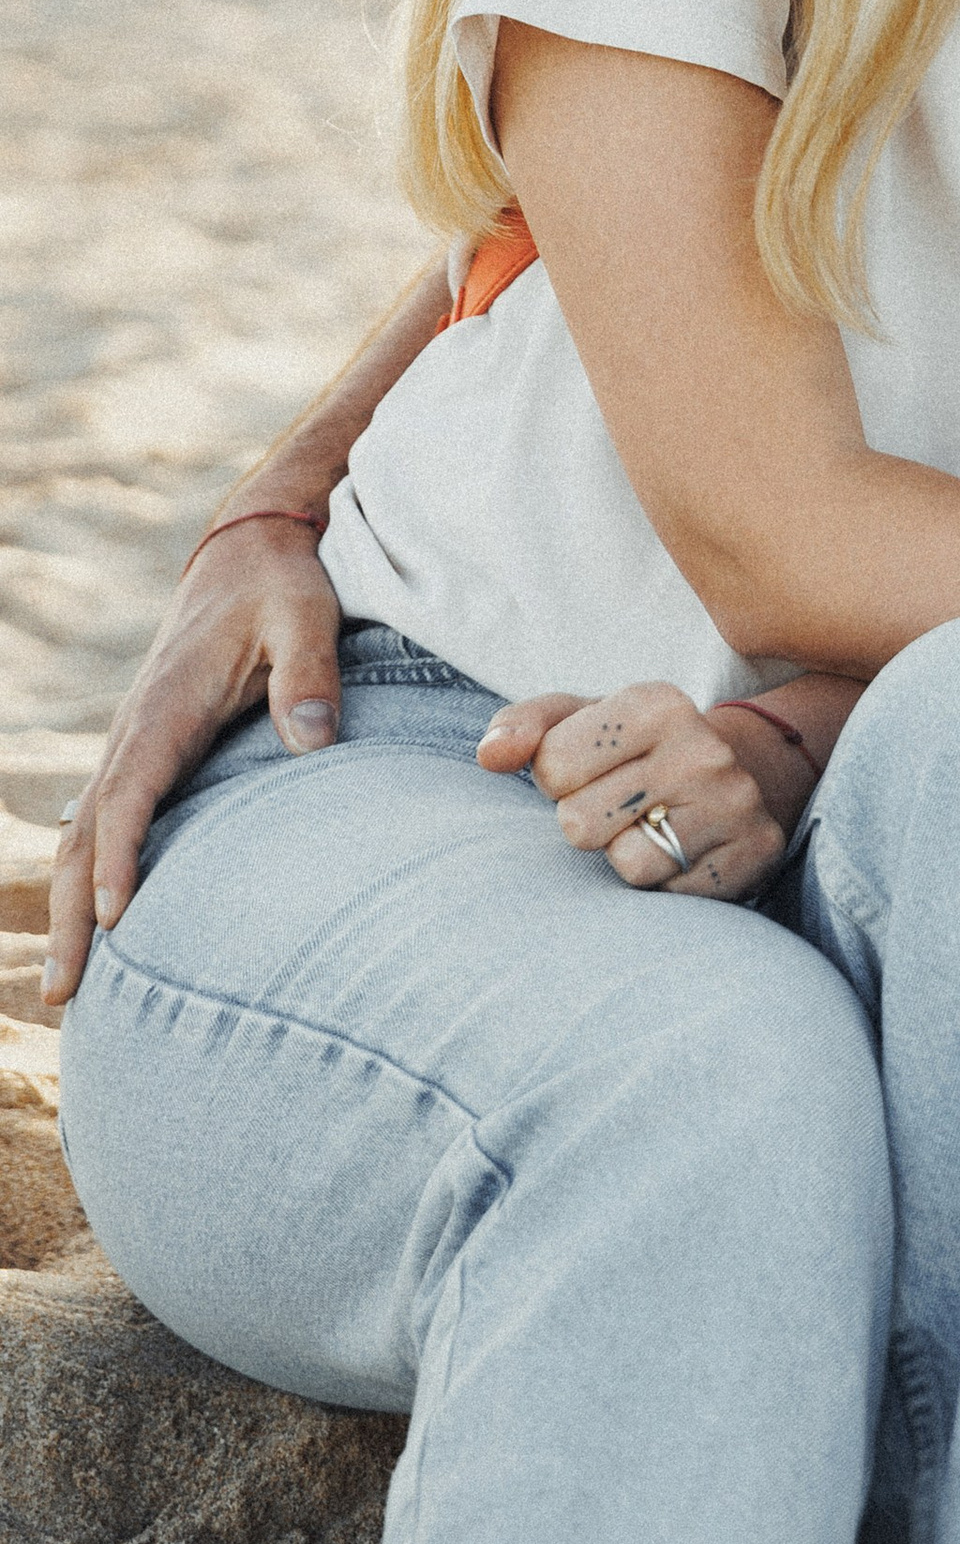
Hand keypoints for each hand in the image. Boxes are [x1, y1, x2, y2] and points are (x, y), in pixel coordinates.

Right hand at [47, 513, 345, 1008]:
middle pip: (86, 835)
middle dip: (72, 915)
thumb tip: (313, 737)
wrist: (252, 548)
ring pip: (84, 836)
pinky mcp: (149, 749)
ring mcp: (134, 743)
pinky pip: (103, 822)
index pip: (131, 794)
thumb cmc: (284, 585)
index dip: (122, 858)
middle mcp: (135, 731)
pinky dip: (88, 875)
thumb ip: (311, 673)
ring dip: (70, 908)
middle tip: (61, 995)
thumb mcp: (307, 614)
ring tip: (63, 989)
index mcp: (166, 707)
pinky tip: (92, 925)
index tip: (118, 920)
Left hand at [476, 682, 812, 900]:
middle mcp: (703, 749)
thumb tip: (490, 756)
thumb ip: (523, 727)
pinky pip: (670, 894)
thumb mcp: (580, 720)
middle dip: (587, 821)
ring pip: (628, 865)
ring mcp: (734, 803)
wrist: (744, 771)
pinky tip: (683, 852)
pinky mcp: (754, 853)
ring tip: (651, 828)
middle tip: (622, 805)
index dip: (558, 779)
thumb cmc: (637, 749)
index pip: (551, 766)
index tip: (593, 771)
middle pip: (579, 823)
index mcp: (656, 702)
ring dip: (625, 855)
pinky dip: (665, 882)